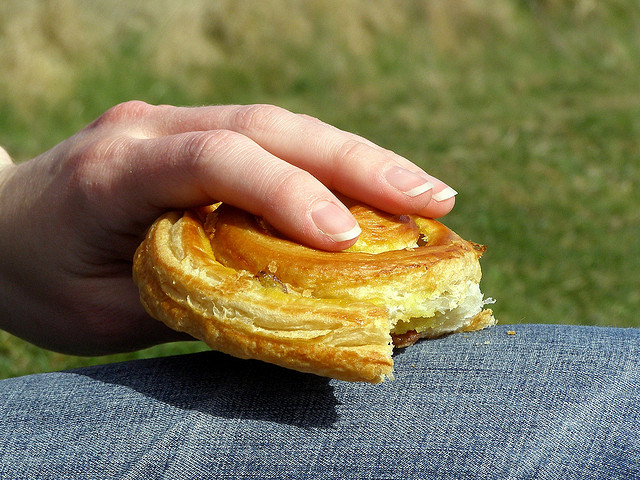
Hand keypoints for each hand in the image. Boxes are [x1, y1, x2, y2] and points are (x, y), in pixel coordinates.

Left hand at [0, 102, 455, 354]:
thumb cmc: (39, 279)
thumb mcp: (102, 313)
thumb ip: (191, 299)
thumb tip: (287, 306)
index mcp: (115, 169)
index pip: (216, 160)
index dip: (286, 193)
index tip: (345, 238)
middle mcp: (151, 128)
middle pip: (269, 128)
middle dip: (357, 163)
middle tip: (432, 198)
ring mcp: (174, 123)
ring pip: (281, 127)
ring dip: (357, 158)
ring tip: (422, 192)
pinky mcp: (194, 136)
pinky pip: (272, 143)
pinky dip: (327, 167)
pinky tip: (370, 189)